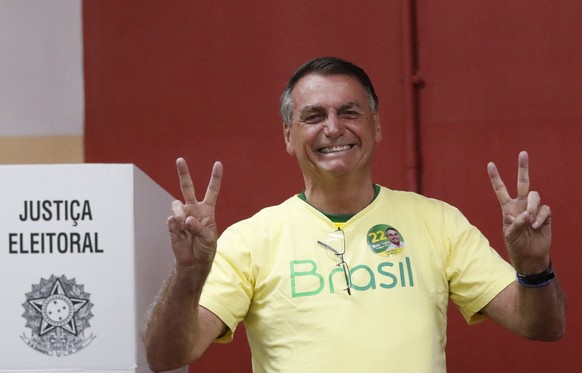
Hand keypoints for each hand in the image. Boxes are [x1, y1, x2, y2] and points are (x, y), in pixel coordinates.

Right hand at [167, 158, 222, 268]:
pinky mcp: (172, 224)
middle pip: (187, 187)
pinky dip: (177, 226)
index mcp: (207, 210)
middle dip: (183, 173)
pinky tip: (181, 234)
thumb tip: (186, 219)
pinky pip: (172, 219)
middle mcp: (193, 209)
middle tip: (180, 160)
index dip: (215, 178)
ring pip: (176, 204)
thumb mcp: (209, 238)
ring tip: (185, 226)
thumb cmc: (206, 248)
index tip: (218, 164)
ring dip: (181, 214)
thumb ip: (199, 227)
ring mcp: (182, 215)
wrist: (194, 262)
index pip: (212, 191)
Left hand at [487, 151, 550, 273]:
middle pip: (522, 183)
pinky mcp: (545, 216)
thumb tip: (526, 214)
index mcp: (507, 208)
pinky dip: (539, 217)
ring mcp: (533, 209)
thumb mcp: (509, 235)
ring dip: (531, 206)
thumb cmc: (515, 246)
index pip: (500, 190)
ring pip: (534, 195)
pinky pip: (544, 208)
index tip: (490, 164)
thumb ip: (515, 224)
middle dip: (523, 168)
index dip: (495, 178)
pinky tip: (536, 226)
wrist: (530, 257)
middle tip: (523, 153)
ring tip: (529, 220)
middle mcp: (520, 205)